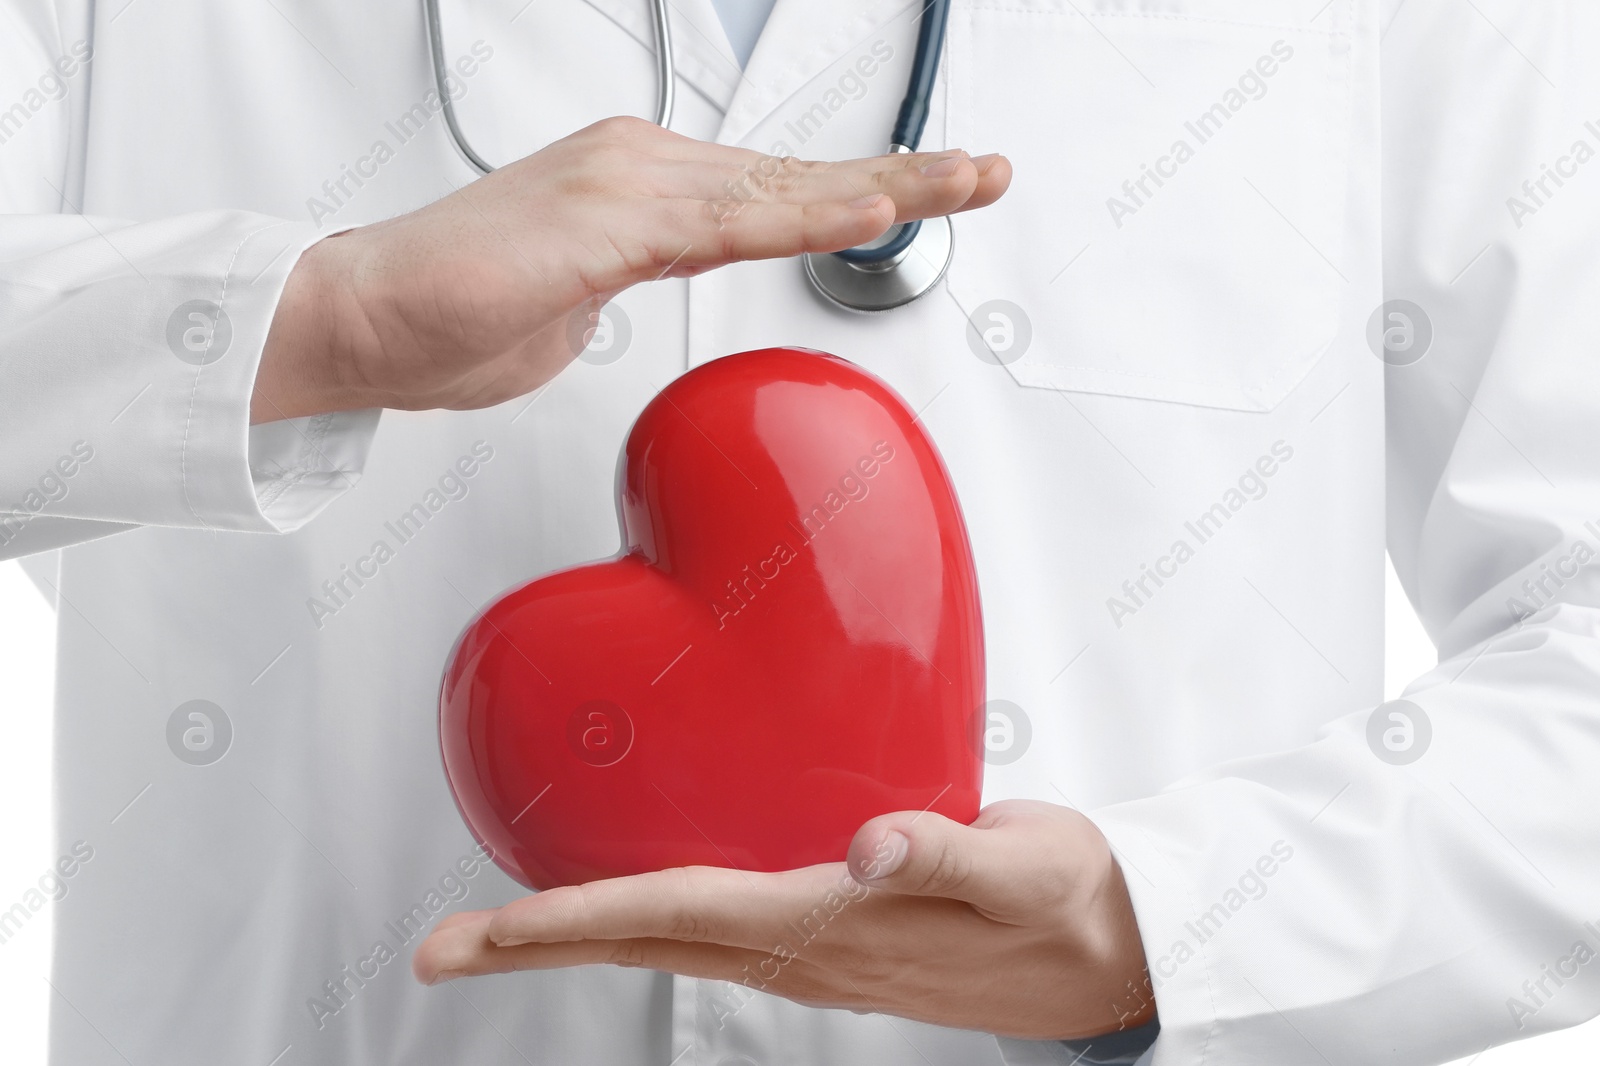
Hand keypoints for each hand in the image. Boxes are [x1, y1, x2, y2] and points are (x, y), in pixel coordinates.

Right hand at [253, 117, 1010, 422]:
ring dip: (880, 188)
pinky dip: (806, 219)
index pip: (772, 190)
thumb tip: (631, 298)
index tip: (926, 191)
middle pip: (795, 177)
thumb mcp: (572, 306)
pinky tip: (869, 214)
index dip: (854, 191)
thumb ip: (621, 290)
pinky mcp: (605, 227)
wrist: (362, 317)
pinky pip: (727, 226)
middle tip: (984, 171)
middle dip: (901, 177)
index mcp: (639, 187)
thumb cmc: (452, 317)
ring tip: (961, 181)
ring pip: (779, 190)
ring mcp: (625, 188)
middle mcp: (641, 170)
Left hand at [412, 800, 1152, 1040]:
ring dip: (581, 931)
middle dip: (537, 944)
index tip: (486, 930)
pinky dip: (648, 914)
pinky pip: (716, 929)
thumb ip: (945, 856)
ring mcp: (817, 954)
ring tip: (504, 927)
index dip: (576, 918)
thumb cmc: (1076, 905)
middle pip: (647, 942)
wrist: (1119, 954)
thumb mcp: (1026, 870)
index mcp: (836, 928)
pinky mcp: (836, 937)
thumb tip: (867, 850)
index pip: (680, 918)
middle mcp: (808, 951)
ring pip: (671, 941)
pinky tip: (632, 899)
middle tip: (440, 950)